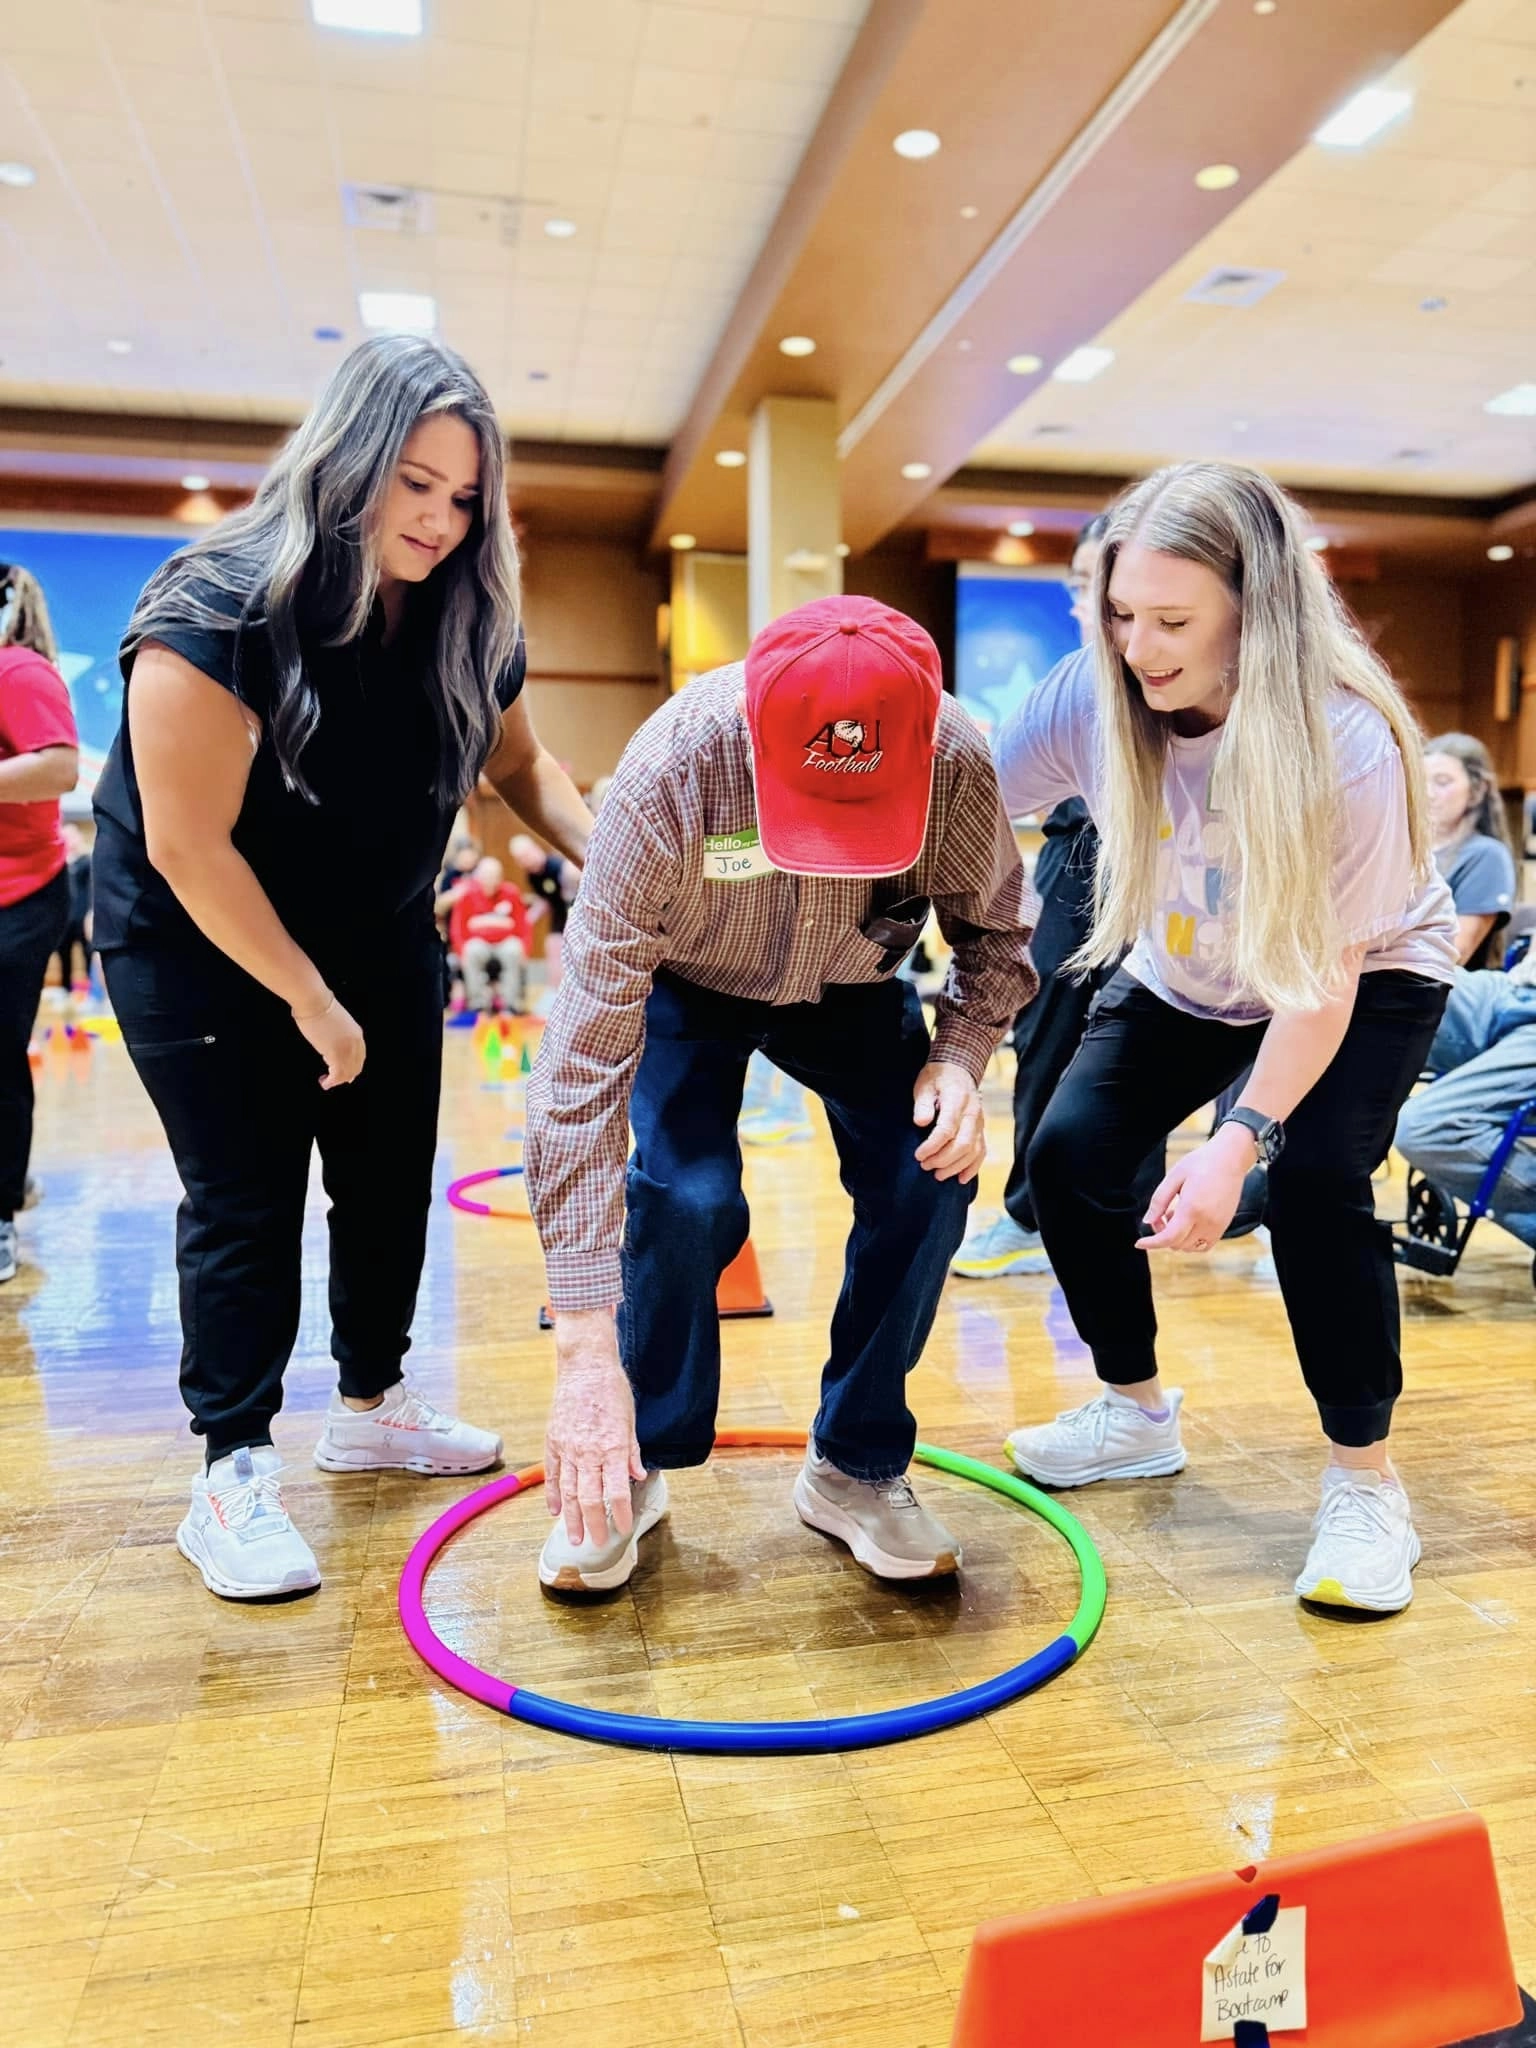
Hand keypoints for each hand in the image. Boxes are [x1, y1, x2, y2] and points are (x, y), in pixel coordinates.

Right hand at [292, 992, 365, 1089]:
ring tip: (327, 1082)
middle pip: (355, 1067)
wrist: (314, 1002)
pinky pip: (337, 1074)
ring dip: (336, 1080)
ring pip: (346, 1073)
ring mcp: (347, 1049)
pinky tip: (324, 1083)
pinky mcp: (335, 1054)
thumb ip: (339, 1037)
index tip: (346, 1074)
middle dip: (345, 1076)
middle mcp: (356, 1043)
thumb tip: (330, 1048)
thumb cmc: (319, 1008)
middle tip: (333, 1080)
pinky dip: (331, 1082)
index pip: (360, 1057)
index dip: (352, 1068)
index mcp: (357, 1034)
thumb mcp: (337, 1024)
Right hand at [547, 1309, 644, 1545]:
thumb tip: (638, 1475)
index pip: (617, 1490)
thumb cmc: (612, 1389)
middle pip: (590, 1497)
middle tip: (597, 1543)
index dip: (620, 1513)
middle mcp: (589, 1451)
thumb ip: (632, 1451)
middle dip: (594, 1524)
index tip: (623, 1528)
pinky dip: (553, 1494)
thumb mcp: (630, 1419)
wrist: (585, 1365)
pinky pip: (552, 1474)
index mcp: (612, 1446)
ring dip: (572, 1517)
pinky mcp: (553, 1441)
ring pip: (568, 1491)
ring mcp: (568, 1447)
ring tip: (574, 1537)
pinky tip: (554, 1510)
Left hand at [913, 1060, 985, 1182]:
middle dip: (943, 1159)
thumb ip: (922, 1103)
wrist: (958, 1068)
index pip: (947, 1129)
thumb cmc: (937, 1078)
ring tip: (937, 1175)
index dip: (932, 1146)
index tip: (918, 1155)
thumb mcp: (924, 1085)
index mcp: (957, 1100)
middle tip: (925, 1166)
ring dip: (955, 1166)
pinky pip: (981, 1151)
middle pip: (962, 1143)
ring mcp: (979, 1122)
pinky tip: (961, 1179)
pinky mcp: (981, 1129)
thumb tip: (921, 1122)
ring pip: (973, 1151)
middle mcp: (972, 1113)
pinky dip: (973, 1167)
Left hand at [1136, 1124, 1254, 1252]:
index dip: (1152, 1243)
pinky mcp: (1224, 1225)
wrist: (1231, 1158)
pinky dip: (1192, 1241)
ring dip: (1177, 1238)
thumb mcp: (1174, 1176)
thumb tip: (1147, 1221)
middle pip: (1178, 1244)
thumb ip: (1159, 1201)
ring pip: (1191, 1248)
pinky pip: (1205, 1245)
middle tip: (1160, 1215)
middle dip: (1163, 1235)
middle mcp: (1207, 1222)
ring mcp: (1218, 1226)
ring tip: (1175, 1215)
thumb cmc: (1201, 1162)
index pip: (1169, 1238)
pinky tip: (1188, 1222)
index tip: (1139, 1242)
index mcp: (1192, 1208)